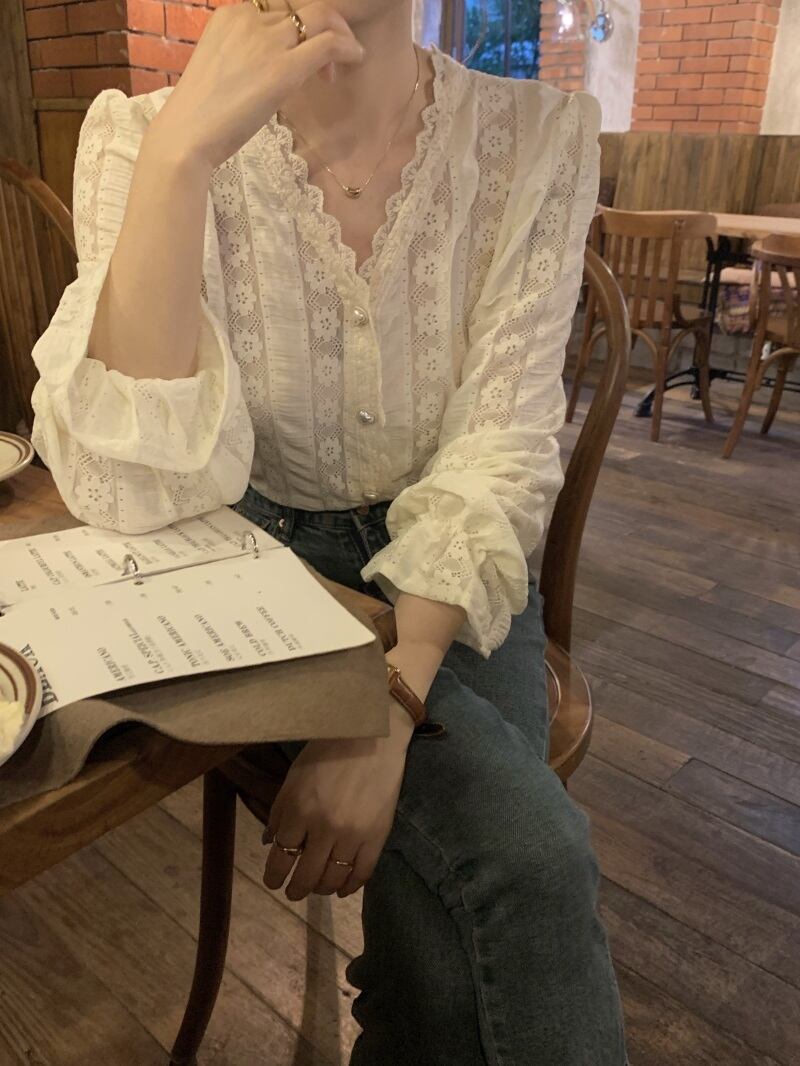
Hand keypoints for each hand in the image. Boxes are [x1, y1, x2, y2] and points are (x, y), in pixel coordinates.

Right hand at [148, 1, 364, 170]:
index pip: (282, 5)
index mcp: (232, 13)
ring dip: (340, 36)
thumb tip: (275, 63)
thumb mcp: (224, 66)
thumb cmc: (203, 113)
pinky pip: (328, 43)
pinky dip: (348, 48)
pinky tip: (355, 59)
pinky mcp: (282, 69)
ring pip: (322, 17)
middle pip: (305, 6)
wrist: (187, 134)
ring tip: (340, 65)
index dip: (302, 25)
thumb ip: (249, 53)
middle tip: (329, 61)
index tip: (307, 53)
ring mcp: (267, 41)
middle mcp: (250, 17)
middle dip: (326, 26)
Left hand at [263, 701, 412, 899]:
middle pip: (306, 875)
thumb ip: (280, 811)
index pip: (280, 856)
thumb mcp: (294, 777)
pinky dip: (351, 887)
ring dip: (321, 889)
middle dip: (296, 890)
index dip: (274, 875)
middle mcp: (324, 828)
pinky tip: (343, 889)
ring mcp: (353, 835)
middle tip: (293, 893)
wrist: (374, 737)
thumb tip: (269, 842)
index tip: (273, 883)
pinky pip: (362, 874)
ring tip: (317, 888)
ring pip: (333, 879)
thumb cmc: (328, 751)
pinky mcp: (377, 837)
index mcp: (299, 810)